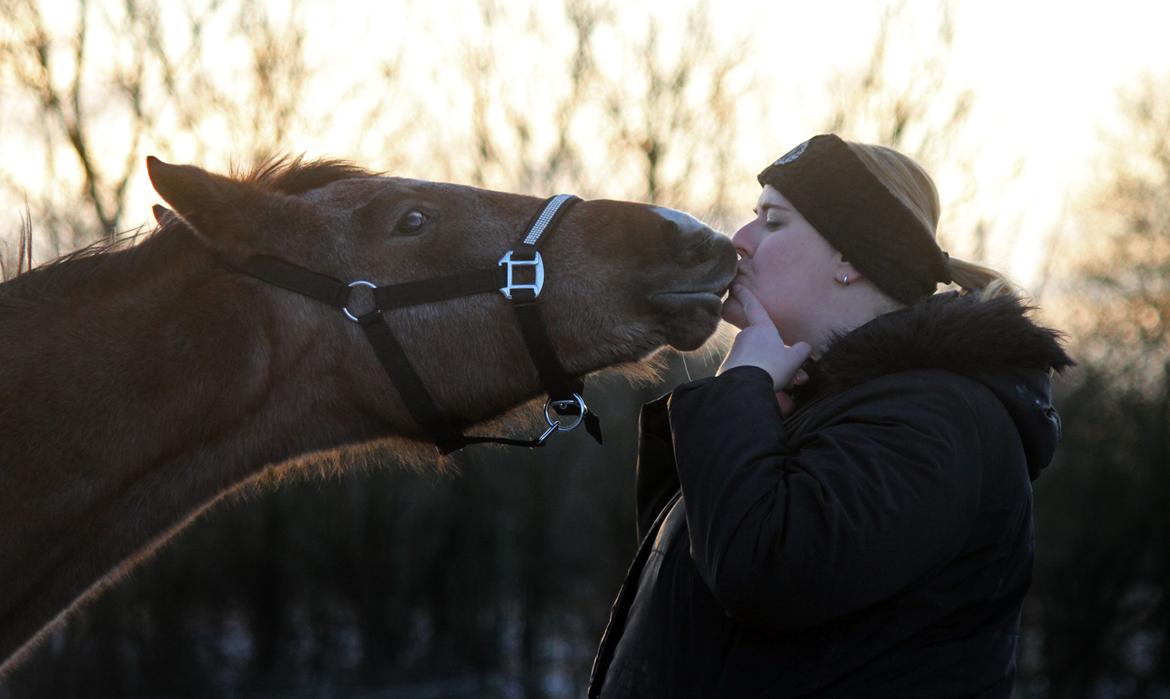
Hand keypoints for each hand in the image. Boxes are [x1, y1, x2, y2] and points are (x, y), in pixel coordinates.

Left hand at [717, 285, 810, 414]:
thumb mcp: (794, 358)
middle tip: (796, 374)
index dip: (746, 295)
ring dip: (774, 371)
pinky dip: (761, 378)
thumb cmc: (772, 367)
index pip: (754, 307)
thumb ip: (801, 350)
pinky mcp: (729, 369)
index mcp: (761, 329)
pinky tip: (771, 390)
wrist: (746, 388)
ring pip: (759, 360)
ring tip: (789, 386)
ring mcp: (736, 353)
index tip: (737, 285)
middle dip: (780, 357)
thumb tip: (805, 347)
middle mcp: (746, 337)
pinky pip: (749, 371)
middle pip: (765, 344)